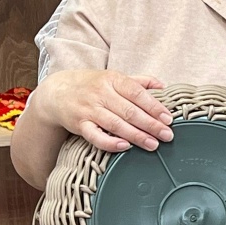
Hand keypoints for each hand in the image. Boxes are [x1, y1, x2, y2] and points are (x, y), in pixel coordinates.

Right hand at [36, 69, 171, 152]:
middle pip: (130, 111)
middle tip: (167, 135)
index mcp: (112, 79)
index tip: (168, 118)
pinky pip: (95, 136)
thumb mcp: (113, 77)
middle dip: (151, 124)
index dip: (154, 106)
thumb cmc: (91, 85)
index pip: (137, 93)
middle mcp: (101, 94)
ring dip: (136, 136)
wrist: (57, 92)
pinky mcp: (79, 124)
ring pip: (116, 124)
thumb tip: (162, 86)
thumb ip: (138, 81)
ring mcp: (89, 109)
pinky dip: (110, 142)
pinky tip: (125, 147)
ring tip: (153, 144)